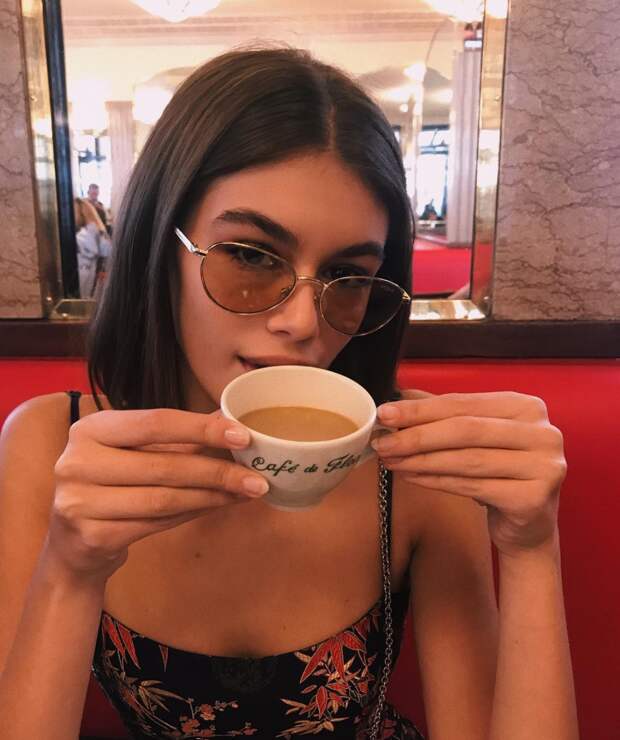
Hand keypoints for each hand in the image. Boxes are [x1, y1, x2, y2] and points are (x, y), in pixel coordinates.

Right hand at [48, 409, 268, 580]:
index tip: (243, 436)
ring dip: (212, 496)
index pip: (156, 422)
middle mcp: (78, 461)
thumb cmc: (112, 485)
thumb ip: (179, 436)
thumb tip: (230, 418)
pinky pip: (156, 524)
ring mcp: (80, 501)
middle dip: (218, 471)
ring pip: (164, 498)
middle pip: (164, 465)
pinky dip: (193, 514)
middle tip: (257, 478)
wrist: (73, 543)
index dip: (202, 428)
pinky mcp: (92, 536)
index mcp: (91, 429)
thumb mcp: (136, 453)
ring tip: (245, 493)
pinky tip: (217, 507)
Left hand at [372, 389, 566, 556]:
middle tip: (382, 443)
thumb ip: (444, 415)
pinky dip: (437, 481)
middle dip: (417, 436)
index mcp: (525, 407)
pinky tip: (412, 477)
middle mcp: (542, 432)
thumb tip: (398, 400)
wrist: (529, 524)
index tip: (384, 414)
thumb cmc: (498, 472)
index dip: (420, 409)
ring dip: (421, 460)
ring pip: (467, 460)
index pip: (463, 403)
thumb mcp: (476, 437)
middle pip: (465, 430)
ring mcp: (543, 466)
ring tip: (391, 461)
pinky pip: (473, 486)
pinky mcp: (534, 498)